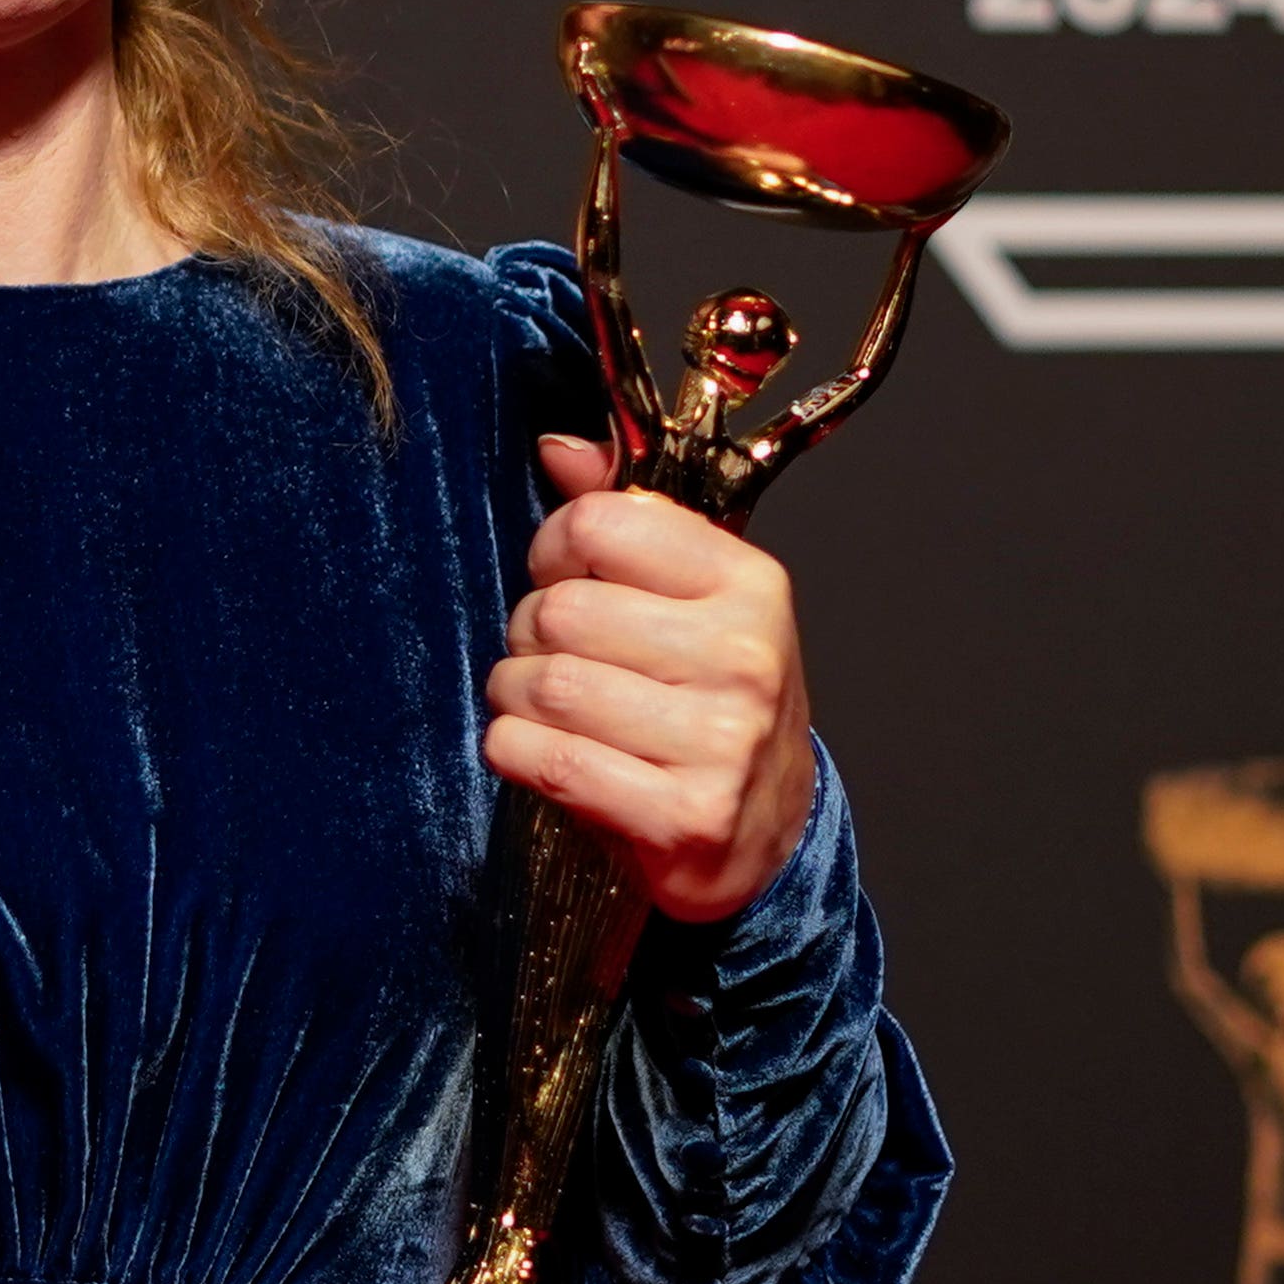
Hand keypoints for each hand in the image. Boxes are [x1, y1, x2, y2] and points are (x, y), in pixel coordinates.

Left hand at [483, 437, 818, 922]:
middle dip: (528, 638)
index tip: (562, 578)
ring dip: (514, 699)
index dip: (554, 551)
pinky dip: (516, 753)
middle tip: (550, 660)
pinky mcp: (684, 817)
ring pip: (545, 686)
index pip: (600, 524)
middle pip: (559, 612)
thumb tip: (559, 449)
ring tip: (543, 710)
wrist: (768, 833)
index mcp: (748, 584)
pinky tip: (538, 754)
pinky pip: (547, 759)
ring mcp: (720, 742)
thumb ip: (626, 519)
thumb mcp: (694, 600)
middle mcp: (744, 658)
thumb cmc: (714, 704)